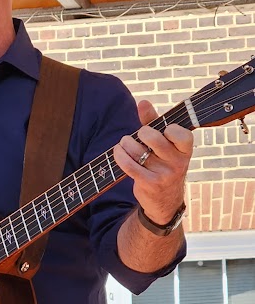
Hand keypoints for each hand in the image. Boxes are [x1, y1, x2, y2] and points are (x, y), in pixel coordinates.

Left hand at [114, 99, 192, 226]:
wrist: (164, 201)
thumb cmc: (163, 163)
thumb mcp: (165, 144)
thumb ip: (154, 122)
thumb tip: (143, 102)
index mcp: (186, 150)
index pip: (181, 134)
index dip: (168, 129)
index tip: (162, 130)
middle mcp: (178, 162)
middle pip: (154, 138)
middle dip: (141, 133)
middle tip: (139, 135)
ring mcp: (165, 175)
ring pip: (138, 150)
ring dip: (126, 143)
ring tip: (125, 143)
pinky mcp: (149, 184)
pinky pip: (129, 165)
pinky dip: (119, 155)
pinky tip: (117, 151)